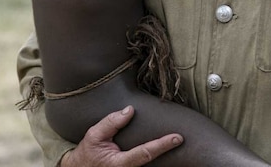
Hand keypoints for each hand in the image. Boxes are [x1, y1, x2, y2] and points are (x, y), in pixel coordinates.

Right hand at [61, 106, 182, 166]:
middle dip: (167, 149)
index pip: (145, 153)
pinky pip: (146, 163)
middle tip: (183, 137)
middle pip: (153, 160)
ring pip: (151, 164)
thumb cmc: (87, 153)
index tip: (178, 137)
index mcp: (120, 163)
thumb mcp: (94, 135)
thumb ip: (111, 122)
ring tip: (175, 140)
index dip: (163, 145)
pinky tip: (163, 145)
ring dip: (163, 152)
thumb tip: (130, 110)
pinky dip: (155, 154)